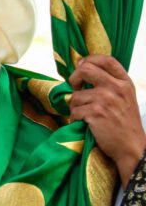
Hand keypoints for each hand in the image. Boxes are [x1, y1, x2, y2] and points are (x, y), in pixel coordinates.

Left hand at [69, 55, 145, 186]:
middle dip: (74, 78)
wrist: (131, 146)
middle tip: (75, 88)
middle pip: (85, 69)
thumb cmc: (124, 122)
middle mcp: (116, 88)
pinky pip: (74, 111)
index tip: (81, 67)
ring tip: (86, 115)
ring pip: (75, 96)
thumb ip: (110, 83)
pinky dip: (76, 119)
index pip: (106, 59)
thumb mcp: (125, 97)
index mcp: (124, 82)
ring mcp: (105, 100)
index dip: (89, 60)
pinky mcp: (95, 113)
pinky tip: (86, 124)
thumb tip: (83, 70)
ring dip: (75, 107)